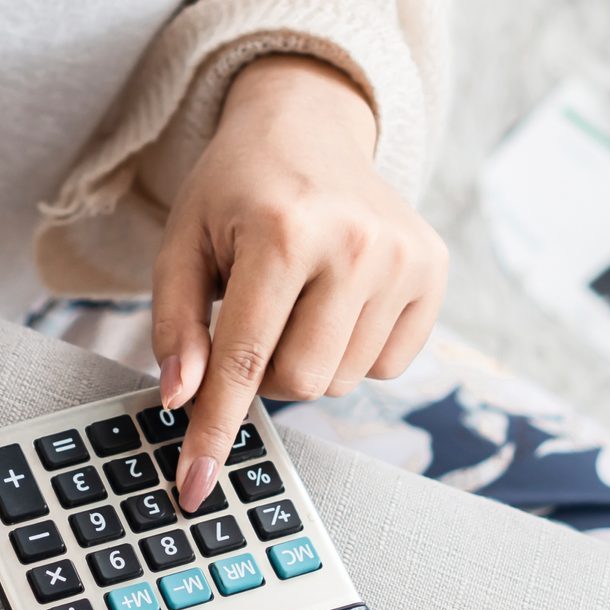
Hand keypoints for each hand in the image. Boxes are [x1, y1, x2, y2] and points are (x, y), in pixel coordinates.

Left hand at [152, 55, 447, 510]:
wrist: (307, 123)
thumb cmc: (235, 190)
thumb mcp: (181, 244)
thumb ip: (174, 324)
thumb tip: (181, 399)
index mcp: (284, 232)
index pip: (244, 361)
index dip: (214, 430)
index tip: (195, 486)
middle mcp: (356, 244)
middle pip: (299, 383)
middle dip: (263, 371)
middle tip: (252, 317)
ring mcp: (405, 257)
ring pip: (341, 382)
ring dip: (306, 359)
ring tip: (294, 296)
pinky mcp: (435, 270)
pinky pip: (385, 366)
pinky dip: (350, 349)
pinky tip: (336, 298)